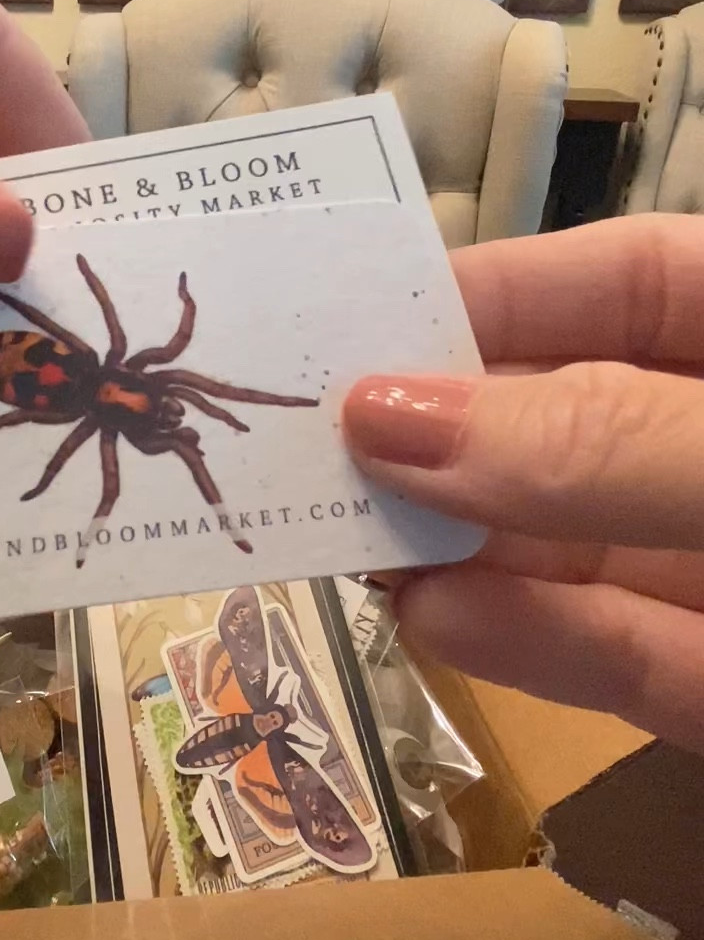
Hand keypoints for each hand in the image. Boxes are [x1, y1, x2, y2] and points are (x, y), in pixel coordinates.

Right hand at [343, 215, 703, 751]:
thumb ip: (598, 441)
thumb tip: (387, 420)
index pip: (626, 282)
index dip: (491, 296)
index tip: (354, 323)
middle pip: (580, 421)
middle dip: (450, 433)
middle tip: (311, 444)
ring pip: (587, 548)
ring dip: (466, 544)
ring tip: (346, 536)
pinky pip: (628, 657)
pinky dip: (534, 640)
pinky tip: (435, 617)